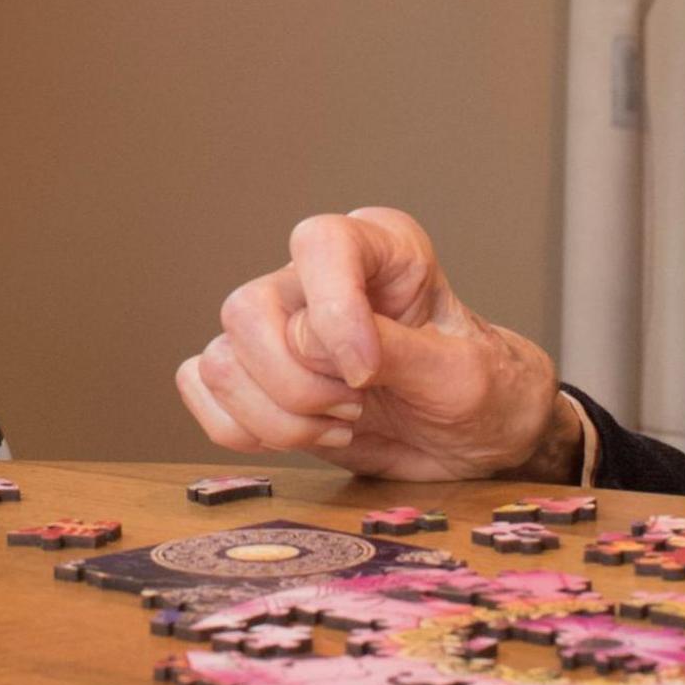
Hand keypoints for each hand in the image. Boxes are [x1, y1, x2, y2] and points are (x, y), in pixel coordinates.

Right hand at [176, 207, 570, 482]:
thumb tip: (316, 343)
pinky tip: (304, 434)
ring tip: (344, 421)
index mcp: (379, 248)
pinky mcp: (255, 374)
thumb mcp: (461, 375)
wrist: (478, 440)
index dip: (332, 311)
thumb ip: (395, 350)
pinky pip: (200, 388)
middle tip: (358, 404)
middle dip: (300, 384)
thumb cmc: (484, 391)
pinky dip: (245, 430)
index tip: (366, 373)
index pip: (319, 244)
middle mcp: (316, 277)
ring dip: (281, 418)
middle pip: (247, 311)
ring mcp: (277, 325)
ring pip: (221, 361)